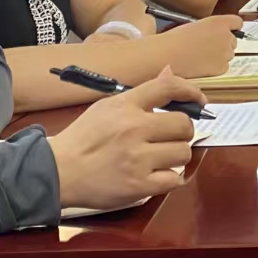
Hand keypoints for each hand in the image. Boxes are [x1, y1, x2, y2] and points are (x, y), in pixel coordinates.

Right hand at [47, 68, 199, 211]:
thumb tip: (170, 71)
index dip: (191, 91)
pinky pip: (175, 180)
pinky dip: (169, 178)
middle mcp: (134, 129)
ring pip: (183, 153)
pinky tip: (156, 175)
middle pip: (184, 125)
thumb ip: (142, 93)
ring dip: (176, 156)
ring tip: (159, 158)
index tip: (199, 101)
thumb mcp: (108, 107)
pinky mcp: (139, 186)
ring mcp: (137, 159)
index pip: (168, 87)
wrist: (58, 172)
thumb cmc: (84, 139)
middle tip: (169, 137)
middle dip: (181, 132)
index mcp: (125, 106)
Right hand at [155, 14, 242, 76]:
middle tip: (208, 47)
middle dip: (224, 44)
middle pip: (233, 40)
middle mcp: (226, 36)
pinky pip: (224, 67)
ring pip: (229, 54)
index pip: (237, 22)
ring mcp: (226, 53)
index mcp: (219, 22)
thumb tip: (215, 34)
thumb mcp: (196, 25)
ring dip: (220, 56)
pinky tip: (202, 65)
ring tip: (202, 57)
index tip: (228, 31)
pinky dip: (216, 68)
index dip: (232, 28)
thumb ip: (211, 28)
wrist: (167, 55)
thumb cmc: (176, 39)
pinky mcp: (222, 68)